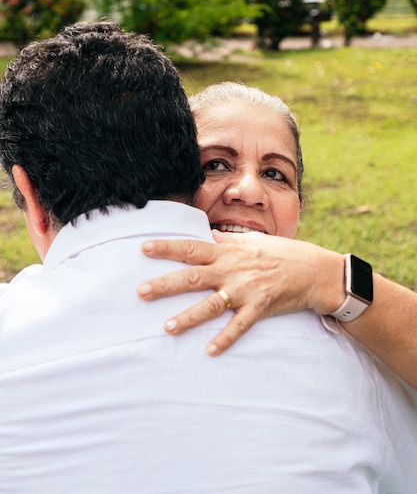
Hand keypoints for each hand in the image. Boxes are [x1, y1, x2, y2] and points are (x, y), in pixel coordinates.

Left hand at [138, 232, 344, 354]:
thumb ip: (228, 240)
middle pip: (193, 277)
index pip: (192, 247)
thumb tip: (208, 234)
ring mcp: (246, 290)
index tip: (143, 248)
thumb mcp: (253, 241)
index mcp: (229, 251)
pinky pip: (239, 326)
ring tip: (166, 327)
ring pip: (211, 305)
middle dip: (166, 285)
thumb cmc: (282, 253)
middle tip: (140, 292)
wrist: (314, 271)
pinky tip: (209, 351)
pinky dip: (225, 339)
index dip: (167, 247)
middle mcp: (233, 270)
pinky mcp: (260, 308)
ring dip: (188, 317)